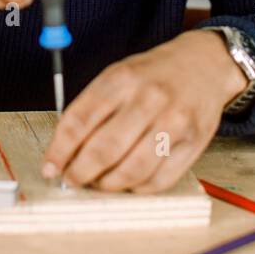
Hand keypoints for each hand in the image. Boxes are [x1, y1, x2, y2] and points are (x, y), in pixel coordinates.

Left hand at [41, 28, 247, 193]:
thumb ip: (92, 108)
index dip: (59, 151)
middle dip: (81, 173)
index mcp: (121, 79)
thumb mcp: (118, 75)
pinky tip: (129, 182)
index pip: (80, 120)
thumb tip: (65, 152)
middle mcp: (149, 99)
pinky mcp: (195, 142)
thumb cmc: (153, 75)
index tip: (50, 168)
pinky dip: (138, 189)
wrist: (203, 64)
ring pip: (133, 171)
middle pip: (105, 150)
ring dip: (109, 185)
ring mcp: (174, 122)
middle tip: (73, 180)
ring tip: (100, 183)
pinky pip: (160, 181)